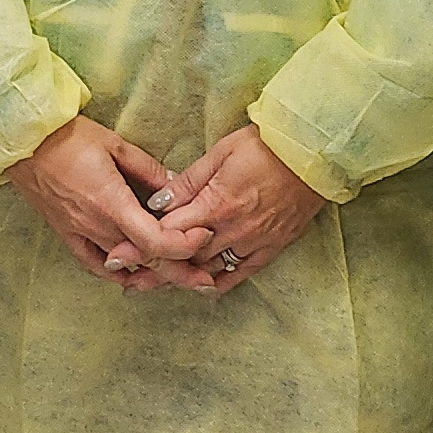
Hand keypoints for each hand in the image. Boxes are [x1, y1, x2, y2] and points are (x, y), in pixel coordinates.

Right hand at [9, 119, 208, 287]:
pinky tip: (130, 276)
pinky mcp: (66, 234)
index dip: (183, 245)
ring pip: (122, 267)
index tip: (202, 236)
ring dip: (151, 273)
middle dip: (179, 271)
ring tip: (177, 278)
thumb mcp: (115, 145)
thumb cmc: (68, 137)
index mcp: (111, 203)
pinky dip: (115, 273)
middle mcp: (96, 225)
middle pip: (144, 260)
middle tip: (205, 278)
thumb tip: (176, 183)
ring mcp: (79, 233)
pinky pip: (93, 264)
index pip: (154, 241)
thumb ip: (148, 170)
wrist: (23, 141)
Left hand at [144, 126, 330, 294]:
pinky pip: (240, 274)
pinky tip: (200, 286)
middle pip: (185, 258)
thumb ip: (187, 182)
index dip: (142, 243)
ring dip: (181, 278)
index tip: (119, 252)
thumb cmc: (264, 146)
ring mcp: (253, 242)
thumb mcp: (220, 153)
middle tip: (131, 277)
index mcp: (216, 204)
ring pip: (209, 269)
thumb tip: (157, 203)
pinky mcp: (271, 248)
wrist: (312, 154)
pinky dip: (218, 282)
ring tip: (155, 285)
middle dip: (155, 267)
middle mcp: (233, 230)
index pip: (169, 233)